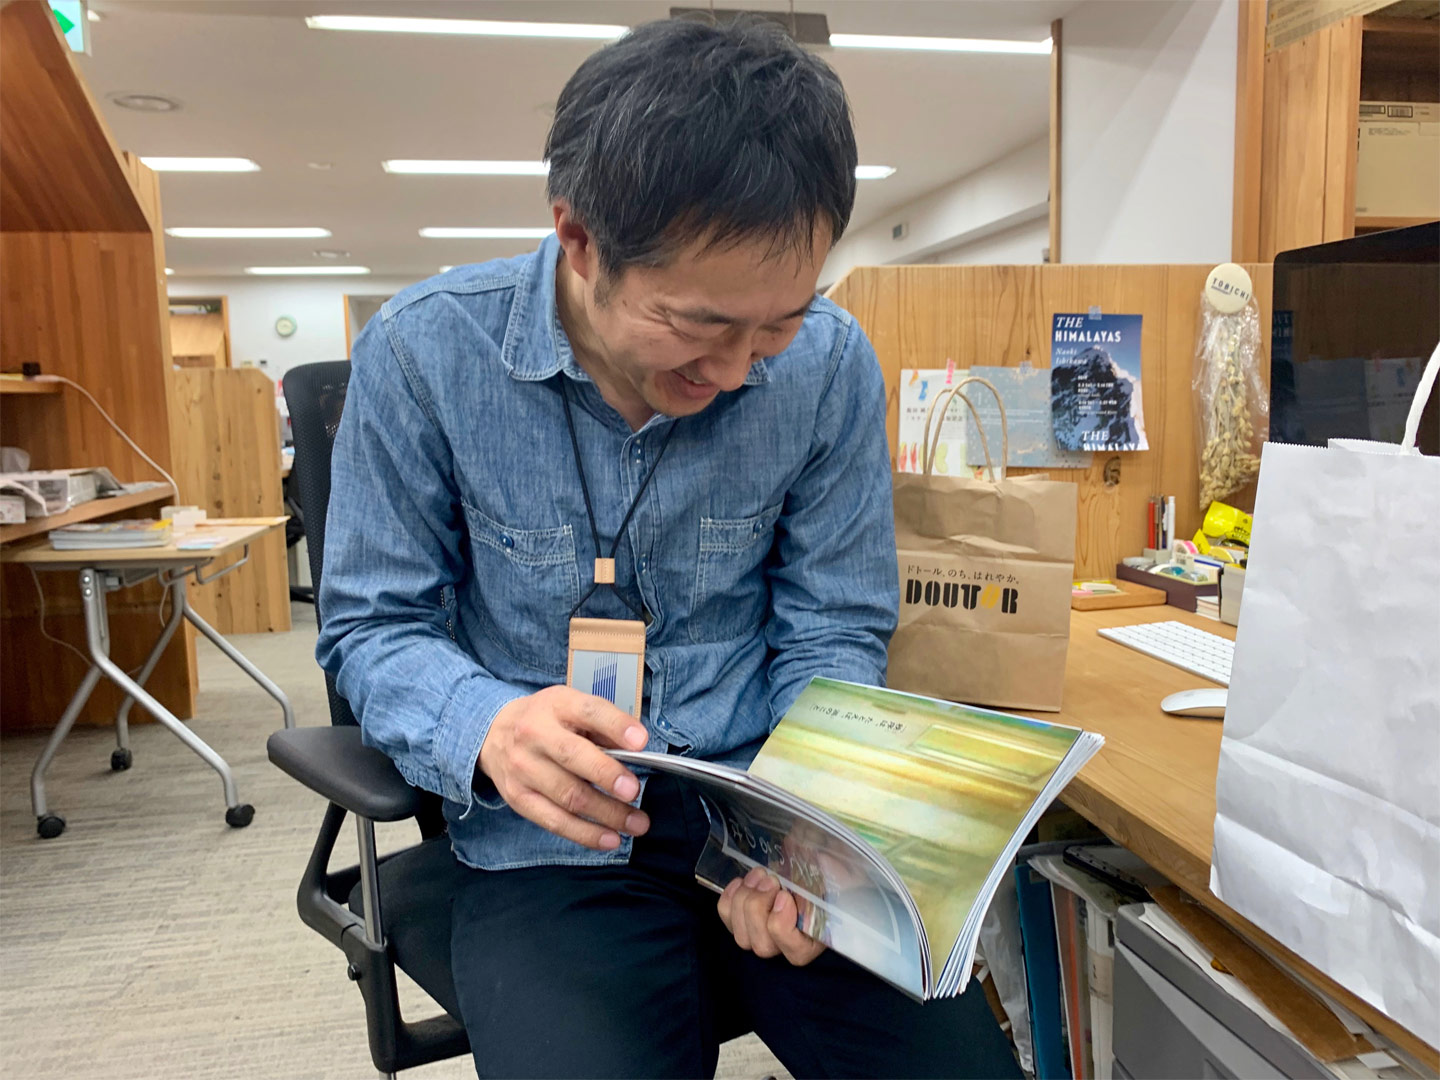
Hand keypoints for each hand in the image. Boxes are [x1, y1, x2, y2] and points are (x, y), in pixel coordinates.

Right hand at [478, 685, 649, 849]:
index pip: (589, 711)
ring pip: (568, 796)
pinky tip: (610, 838)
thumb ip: (604, 725)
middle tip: (634, 791)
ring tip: (636, 823)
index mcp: (557, 705)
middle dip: (607, 776)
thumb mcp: (573, 706)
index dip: (616, 726)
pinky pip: (555, 821)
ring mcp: (523, 768)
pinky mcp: (519, 798)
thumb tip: (637, 749)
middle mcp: (535, 734)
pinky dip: (585, 833)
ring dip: (607, 814)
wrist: (494, 732)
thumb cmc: (546, 720)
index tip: (640, 742)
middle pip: (573, 757)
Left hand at [717, 867, 826, 965]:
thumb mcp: (835, 872)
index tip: (784, 895)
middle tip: (770, 879)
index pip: (795, 953)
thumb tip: (821, 863)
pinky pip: (727, 919)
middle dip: (759, 908)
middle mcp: (787, 947)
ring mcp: (761, 937)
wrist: (807, 859)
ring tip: (759, 875)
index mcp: (816, 940)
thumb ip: (832, 874)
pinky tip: (742, 882)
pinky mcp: (742, 923)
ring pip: (742, 937)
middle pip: (762, 946)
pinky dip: (729, 899)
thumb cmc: (825, 868)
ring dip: (745, 901)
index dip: (783, 925)